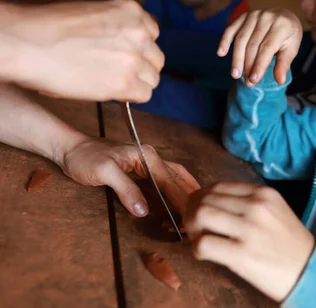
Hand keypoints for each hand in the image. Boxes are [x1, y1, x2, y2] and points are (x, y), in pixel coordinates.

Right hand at [1, 0, 163, 101]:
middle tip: (118, 72)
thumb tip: (121, 47)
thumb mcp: (91, 14)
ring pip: (152, 79)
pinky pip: (144, 95)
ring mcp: (135, 57)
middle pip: (156, 58)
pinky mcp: (126, 82)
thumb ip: (115, 28)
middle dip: (140, 67)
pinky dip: (130, 97)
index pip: (152, 34)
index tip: (125, 55)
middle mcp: (139, 32)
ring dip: (136, 83)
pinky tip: (110, 92)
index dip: (138, 48)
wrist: (27, 43)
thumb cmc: (47, 29)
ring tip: (110, 82)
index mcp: (131, 10)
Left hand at [58, 136, 199, 215]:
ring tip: (194, 210)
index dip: (181, 198)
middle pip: (179, 177)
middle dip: (190, 195)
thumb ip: (126, 190)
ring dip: (184, 193)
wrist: (69, 148)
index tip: (189, 215)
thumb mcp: (104, 173)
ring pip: (174, 178)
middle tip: (198, 215)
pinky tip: (177, 204)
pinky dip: (173, 193)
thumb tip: (143, 211)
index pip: (170, 180)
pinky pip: (163, 182)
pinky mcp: (140, 171)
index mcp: (146, 156)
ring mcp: (146, 164)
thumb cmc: (85, 158)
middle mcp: (151, 158)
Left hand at [184, 182, 315, 301]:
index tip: (199, 210)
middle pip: (205, 199)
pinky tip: (204, 254)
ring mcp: (248, 230)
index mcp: (263, 193)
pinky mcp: (242, 255)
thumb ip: (248, 203)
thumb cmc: (290, 244)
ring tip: (198, 238)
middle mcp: (255, 206)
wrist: (310, 271)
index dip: (201, 198)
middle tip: (192, 227)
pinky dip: (196, 248)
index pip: (218, 186)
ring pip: (201, 215)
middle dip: (191, 212)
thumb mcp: (275, 211)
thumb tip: (210, 203)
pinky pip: (204, 245)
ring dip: (191, 228)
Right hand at [217, 9, 302, 86]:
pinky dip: (225, 40)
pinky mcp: (243, 16)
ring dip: (236, 58)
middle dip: (248, 65)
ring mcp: (253, 15)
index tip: (254, 80)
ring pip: (241, 39)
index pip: (267, 48)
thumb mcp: (292, 49)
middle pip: (253, 45)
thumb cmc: (289, 36)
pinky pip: (231, 28)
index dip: (259, 64)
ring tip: (235, 74)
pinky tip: (221, 53)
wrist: (285, 16)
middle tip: (247, 82)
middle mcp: (266, 17)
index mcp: (281, 26)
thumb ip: (284, 64)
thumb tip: (280, 81)